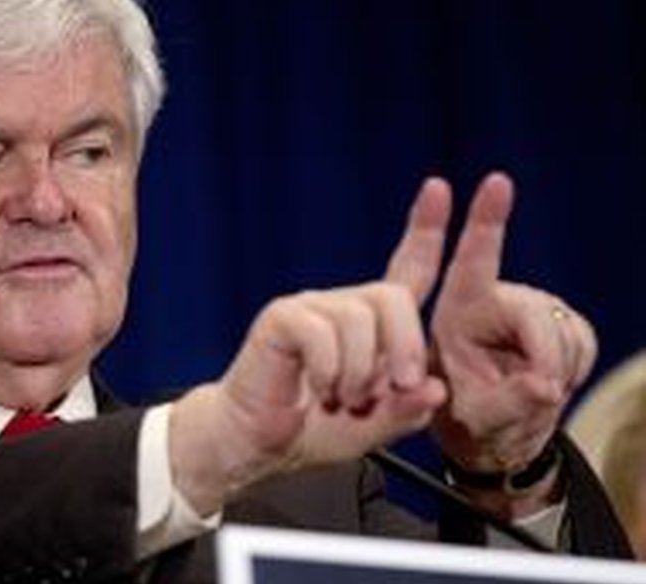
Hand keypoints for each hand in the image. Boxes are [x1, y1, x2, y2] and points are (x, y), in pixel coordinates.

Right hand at [169, 179, 452, 514]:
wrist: (251, 442)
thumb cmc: (308, 430)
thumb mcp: (372, 429)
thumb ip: (405, 412)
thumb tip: (435, 389)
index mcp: (370, 327)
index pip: (406, 270)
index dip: (426, 230)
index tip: (440, 187)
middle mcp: (341, 308)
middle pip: (391, 295)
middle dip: (407, 343)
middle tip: (401, 385)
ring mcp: (309, 309)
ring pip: (358, 316)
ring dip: (361, 369)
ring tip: (345, 399)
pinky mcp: (281, 319)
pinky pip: (320, 331)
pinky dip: (329, 368)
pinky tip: (320, 388)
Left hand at [429, 173, 596, 476]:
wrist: (494, 431)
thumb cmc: (467, 418)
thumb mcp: (477, 419)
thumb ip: (508, 403)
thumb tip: (545, 384)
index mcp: (454, 313)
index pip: (470, 263)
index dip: (483, 222)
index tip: (497, 181)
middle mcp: (488, 298)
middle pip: (534, 311)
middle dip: (546, 354)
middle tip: (545, 392)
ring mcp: (525, 304)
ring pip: (563, 328)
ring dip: (557, 367)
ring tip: (527, 388)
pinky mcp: (556, 316)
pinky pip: (582, 338)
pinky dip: (573, 367)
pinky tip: (546, 378)